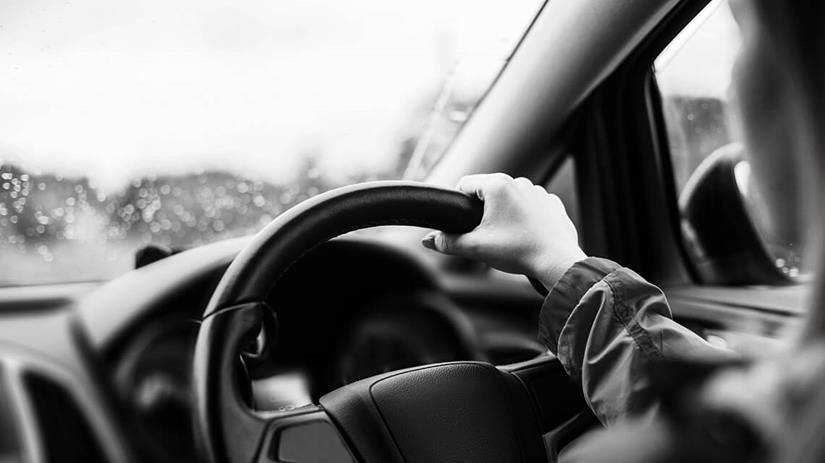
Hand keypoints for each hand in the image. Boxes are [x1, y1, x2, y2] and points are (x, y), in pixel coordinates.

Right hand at [422, 173, 585, 288]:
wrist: (557, 262)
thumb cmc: (518, 251)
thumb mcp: (476, 248)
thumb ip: (448, 242)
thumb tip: (428, 240)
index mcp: (497, 185)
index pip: (465, 184)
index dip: (458, 202)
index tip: (461, 221)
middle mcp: (519, 182)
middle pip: (488, 191)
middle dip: (482, 210)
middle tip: (483, 234)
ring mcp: (538, 191)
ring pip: (511, 198)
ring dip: (504, 213)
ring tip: (506, 237)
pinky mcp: (552, 204)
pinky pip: (531, 206)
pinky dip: (526, 218)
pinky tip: (526, 235)